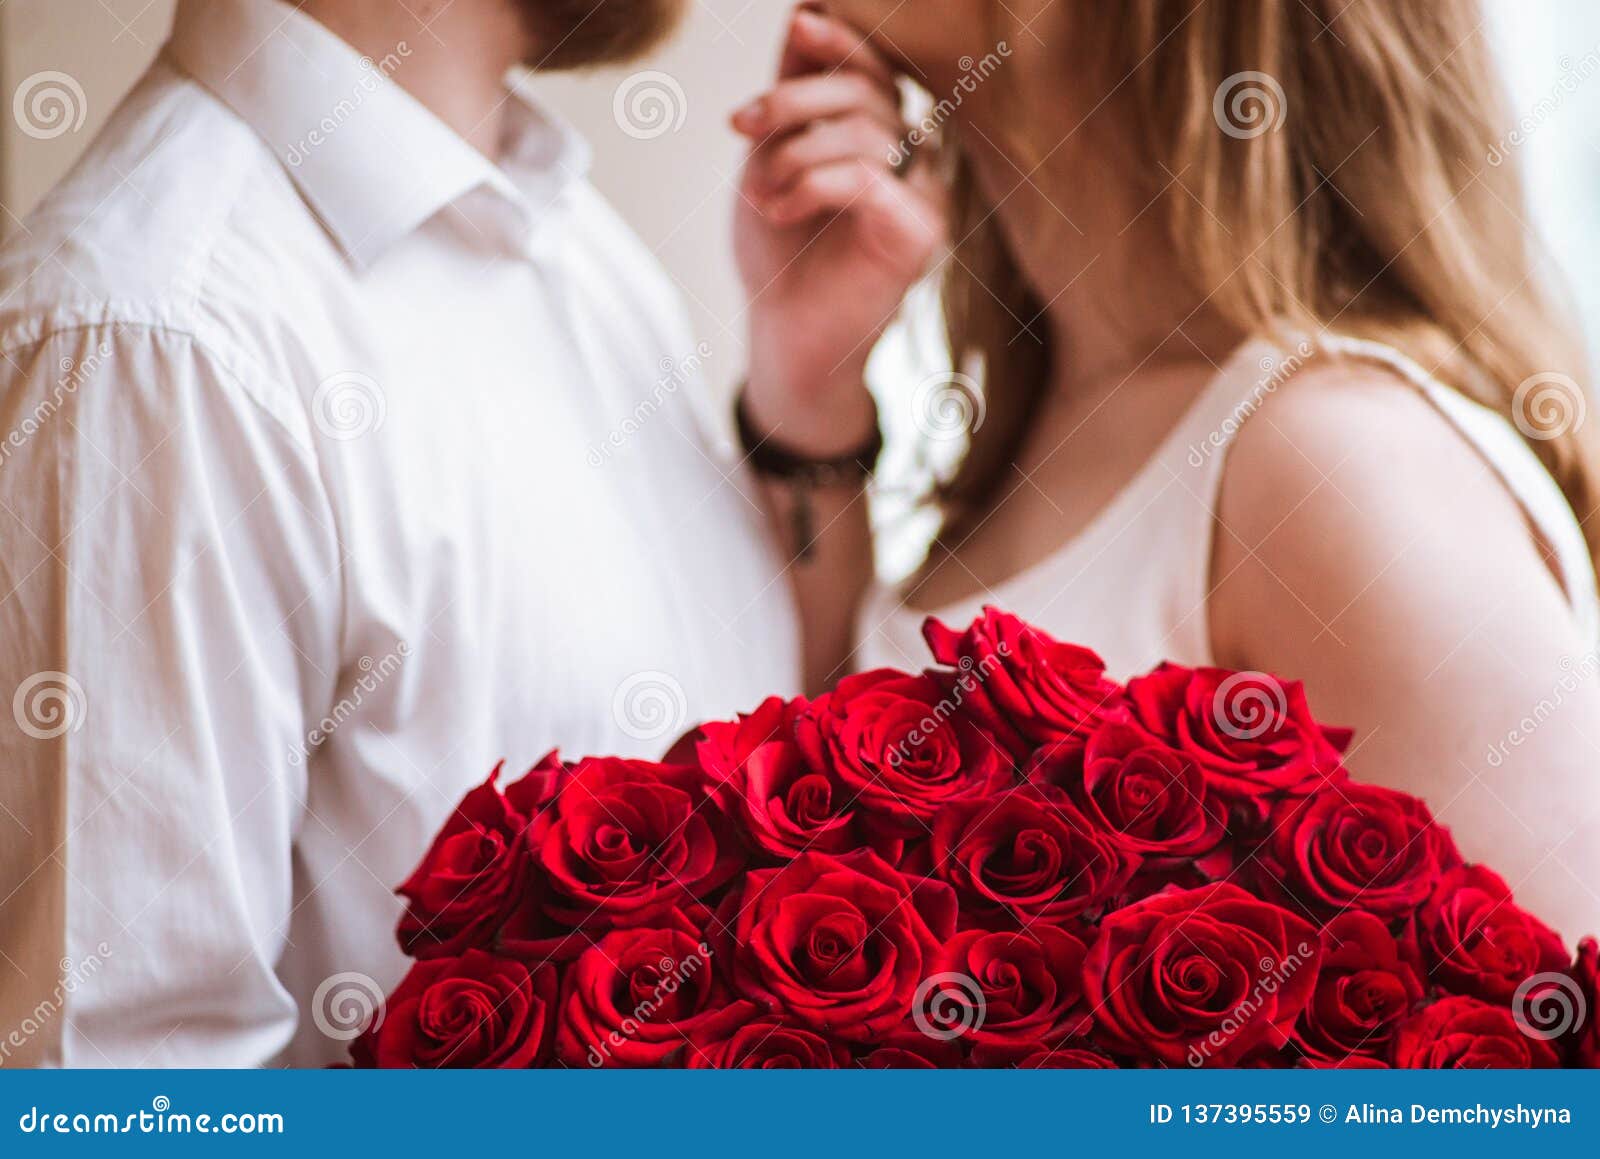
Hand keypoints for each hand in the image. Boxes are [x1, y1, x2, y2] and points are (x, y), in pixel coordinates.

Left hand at [734, 4, 945, 456]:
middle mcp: (914, 161)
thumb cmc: (780, 254)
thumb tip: (805, 15)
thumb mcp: (771, 159)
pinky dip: (809, 184)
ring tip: (758, 191)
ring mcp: (924, 197)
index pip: (876, 68)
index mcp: (882, 136)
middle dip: (793, 100)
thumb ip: (791, 96)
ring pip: (864, 131)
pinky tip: (776, 208)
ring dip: (791, 153)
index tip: (799, 25)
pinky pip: (866, 178)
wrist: (785, 337)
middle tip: (740, 126)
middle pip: (867, 91)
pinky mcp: (918, 234)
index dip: (843, 40)